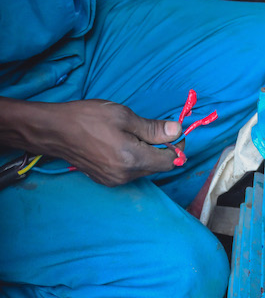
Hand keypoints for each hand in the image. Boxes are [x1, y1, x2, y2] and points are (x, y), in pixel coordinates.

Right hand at [0, 98, 182, 185]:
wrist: (54, 130)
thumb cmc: (88, 118)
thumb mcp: (124, 116)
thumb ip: (153, 128)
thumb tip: (177, 131)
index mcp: (132, 159)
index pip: (169, 161)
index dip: (176, 147)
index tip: (174, 132)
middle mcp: (125, 176)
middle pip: (157, 166)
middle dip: (160, 149)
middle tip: (151, 128)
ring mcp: (113, 181)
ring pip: (143, 170)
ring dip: (146, 154)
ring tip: (132, 134)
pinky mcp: (105, 180)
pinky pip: (129, 172)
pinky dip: (133, 159)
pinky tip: (121, 143)